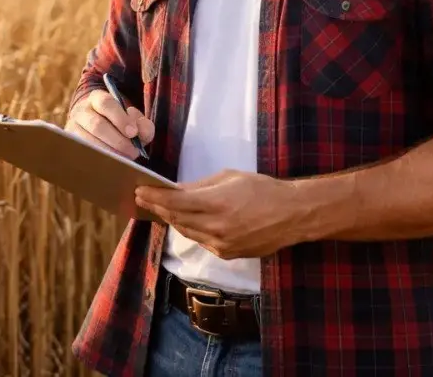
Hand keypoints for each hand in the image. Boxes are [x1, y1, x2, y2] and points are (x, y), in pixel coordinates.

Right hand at [65, 88, 154, 159]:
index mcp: (97, 98)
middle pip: (96, 125)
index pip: (106, 103)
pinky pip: (82, 154)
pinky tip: (111, 166)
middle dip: (117, 140)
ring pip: (88, 142)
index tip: (132, 133)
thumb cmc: (120, 125)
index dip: (120, 118)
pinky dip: (97, 161)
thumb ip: (143, 125)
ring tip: (124, 161)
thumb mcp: (133, 120)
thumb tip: (141, 132)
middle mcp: (81, 111)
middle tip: (133, 152)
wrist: (98, 131)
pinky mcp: (70, 146)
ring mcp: (73, 129)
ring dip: (108, 153)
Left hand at [135, 169, 310, 259]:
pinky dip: (192, 230)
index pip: (175, 202)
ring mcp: (221, 244)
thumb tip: (178, 190)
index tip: (140, 192)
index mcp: (216, 203)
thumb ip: (201, 186)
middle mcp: (216, 227)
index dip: (155, 197)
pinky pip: (202, 241)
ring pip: (187, 232)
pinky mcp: (227, 254)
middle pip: (176, 219)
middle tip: (143, 199)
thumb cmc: (262, 190)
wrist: (292, 215)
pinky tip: (184, 221)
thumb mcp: (230, 177)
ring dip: (172, 220)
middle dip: (158, 208)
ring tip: (159, 209)